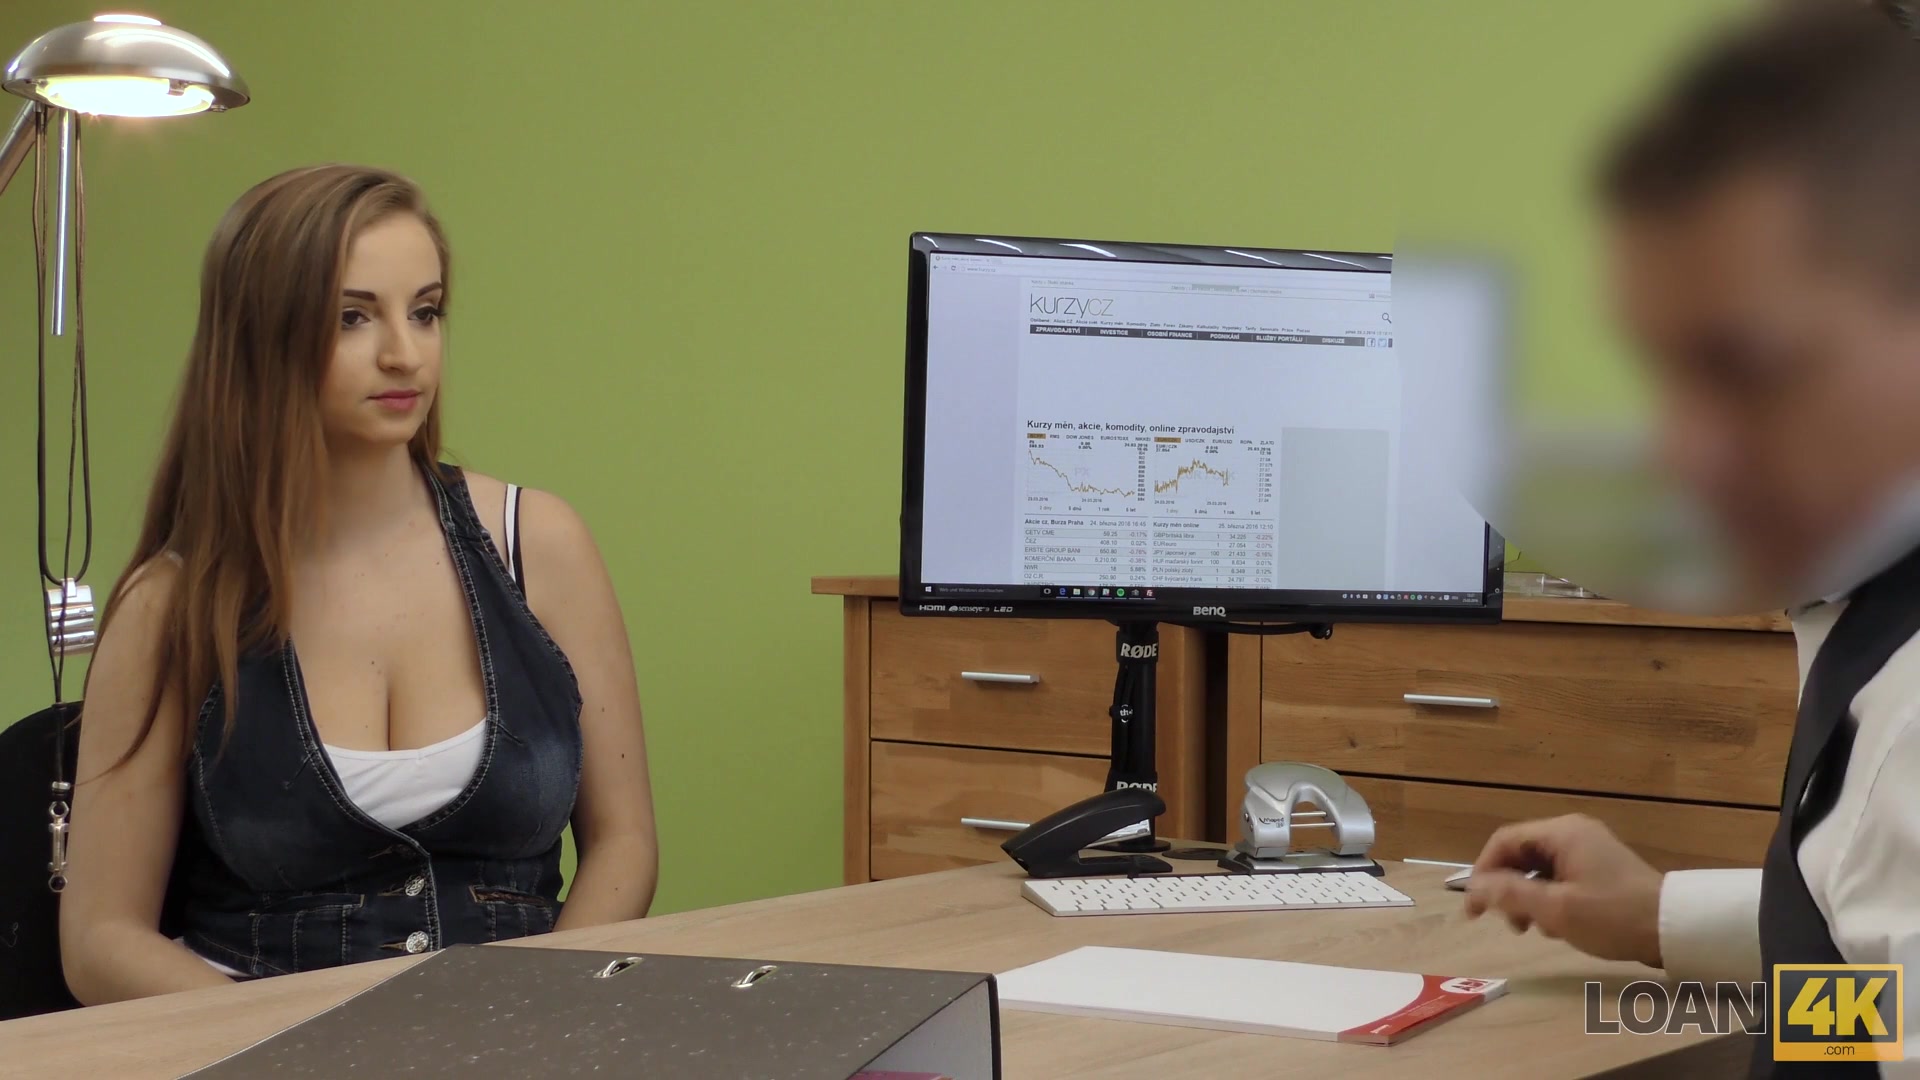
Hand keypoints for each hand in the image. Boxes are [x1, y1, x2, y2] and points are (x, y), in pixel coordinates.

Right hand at [1462, 813, 1664, 968]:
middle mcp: (1573, 832)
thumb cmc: (1612, 916)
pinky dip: (1550, 898)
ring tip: (1535, 929)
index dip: (1482, 872)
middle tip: (1511, 925)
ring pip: (1540, 868)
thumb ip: (1510, 894)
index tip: (1475, 908)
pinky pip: (1560, 877)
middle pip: (1521, 854)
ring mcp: (1589, 849)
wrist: (1674, 928)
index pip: (1503, 842)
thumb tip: (1473, 887)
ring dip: (1528, 897)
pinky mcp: (1601, 868)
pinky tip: (1558, 925)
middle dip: (1508, 889)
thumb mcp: (1556, 909)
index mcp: (1561, 833)